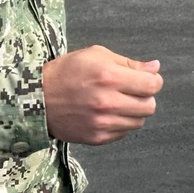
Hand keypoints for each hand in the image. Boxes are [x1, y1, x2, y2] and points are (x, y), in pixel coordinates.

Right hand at [43, 45, 163, 144]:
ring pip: (139, 121)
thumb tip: (154, 67)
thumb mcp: (97, 55)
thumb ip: (129, 63)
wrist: (38, 98)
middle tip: (133, 90)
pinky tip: (108, 113)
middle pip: (150, 106)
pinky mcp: (96, 138)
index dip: (153, 80)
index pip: (152, 85)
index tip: (148, 79)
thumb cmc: (67, 71)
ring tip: (118, 101)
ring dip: (134, 111)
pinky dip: (121, 123)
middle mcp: (108, 102)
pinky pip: (124, 133)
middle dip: (145, 96)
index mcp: (109, 77)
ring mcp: (102, 123)